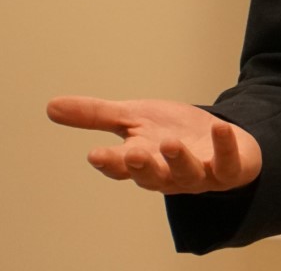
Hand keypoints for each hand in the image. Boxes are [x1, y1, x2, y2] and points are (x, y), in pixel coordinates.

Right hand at [46, 95, 261, 193]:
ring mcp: (199, 174)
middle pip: (151, 176)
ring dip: (178, 160)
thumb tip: (50, 106)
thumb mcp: (134, 118)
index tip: (95, 154)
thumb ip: (96, 116)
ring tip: (170, 143)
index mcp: (141, 161)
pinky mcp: (229, 169)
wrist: (219, 139)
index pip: (120, 167)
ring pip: (186, 175)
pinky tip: (220, 128)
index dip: (109, 163)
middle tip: (131, 153)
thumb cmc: (171, 132)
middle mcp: (167, 174)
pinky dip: (224, 147)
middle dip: (141, 167)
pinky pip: (228, 164)